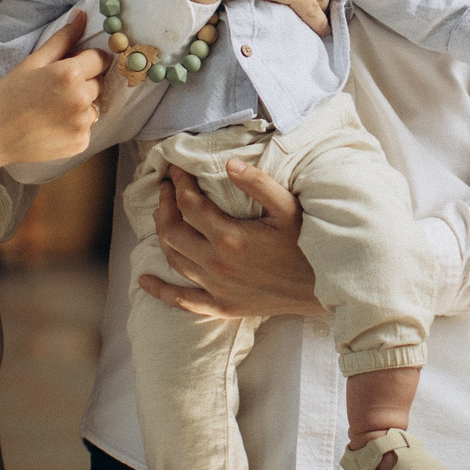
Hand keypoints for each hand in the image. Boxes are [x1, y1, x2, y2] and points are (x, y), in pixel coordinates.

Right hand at [0, 9, 109, 167]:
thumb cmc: (7, 95)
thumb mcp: (33, 61)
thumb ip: (63, 39)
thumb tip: (82, 15)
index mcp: (70, 74)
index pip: (101, 58)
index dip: (87, 60)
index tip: (72, 66)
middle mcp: (82, 99)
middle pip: (99, 82)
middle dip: (84, 82)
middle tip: (54, 90)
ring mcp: (82, 124)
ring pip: (94, 106)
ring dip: (81, 105)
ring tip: (51, 109)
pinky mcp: (80, 143)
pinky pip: (87, 127)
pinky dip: (74, 126)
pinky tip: (51, 126)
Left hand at [136, 159, 325, 318]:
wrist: (323, 289)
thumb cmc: (308, 245)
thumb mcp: (287, 208)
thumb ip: (257, 184)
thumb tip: (228, 163)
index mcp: (229, 236)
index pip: (189, 204)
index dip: (178, 182)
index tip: (175, 168)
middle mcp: (216, 264)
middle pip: (172, 231)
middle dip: (165, 205)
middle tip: (167, 188)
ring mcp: (216, 288)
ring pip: (174, 259)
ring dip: (162, 235)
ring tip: (162, 215)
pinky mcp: (222, 306)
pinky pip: (183, 300)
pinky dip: (160, 291)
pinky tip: (146, 280)